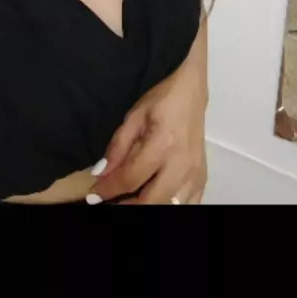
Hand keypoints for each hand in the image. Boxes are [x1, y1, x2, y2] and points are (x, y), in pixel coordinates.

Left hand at [88, 17, 207, 204]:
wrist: (192, 90)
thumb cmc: (162, 99)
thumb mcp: (134, 116)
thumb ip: (118, 147)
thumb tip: (101, 173)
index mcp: (163, 144)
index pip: (131, 177)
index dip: (109, 189)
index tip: (93, 195)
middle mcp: (182, 164)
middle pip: (151, 200)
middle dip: (125, 206)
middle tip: (108, 203)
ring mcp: (196, 173)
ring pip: (169, 206)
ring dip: (146, 206)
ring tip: (128, 201)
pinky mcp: (203, 177)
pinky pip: (188, 204)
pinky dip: (169, 206)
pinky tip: (154, 199)